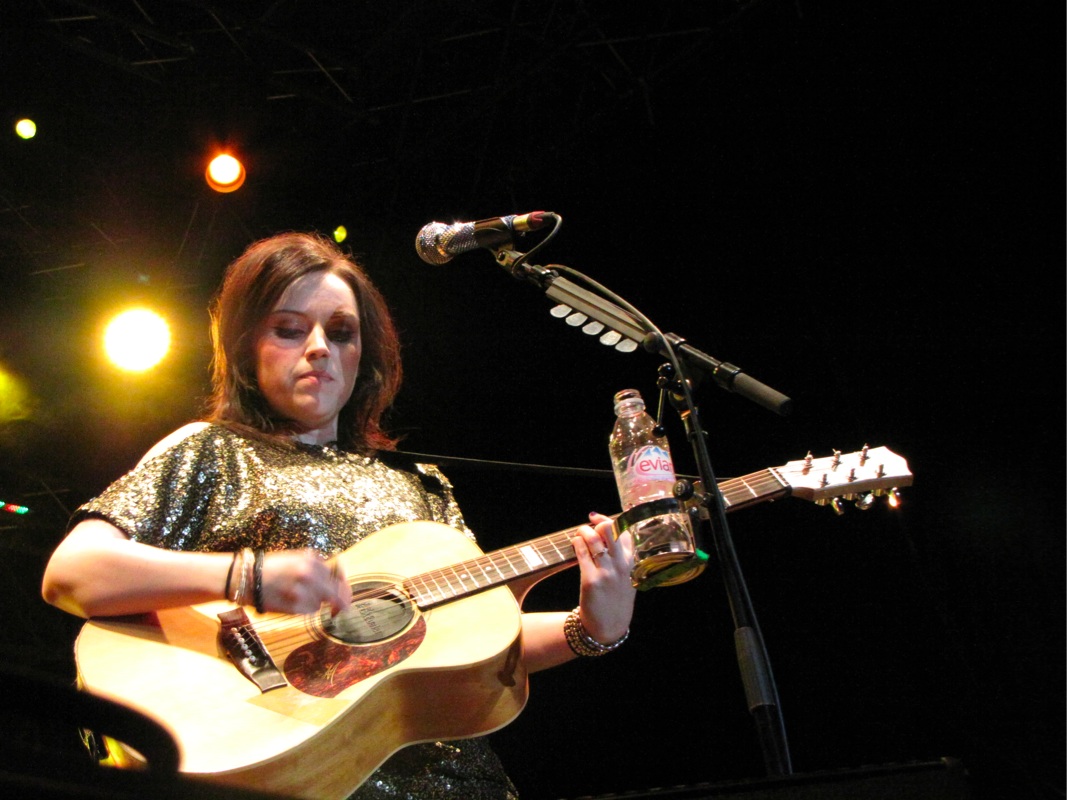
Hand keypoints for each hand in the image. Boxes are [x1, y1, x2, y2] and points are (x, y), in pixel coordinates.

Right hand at [259, 549, 350, 613]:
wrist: (248, 578)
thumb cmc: (274, 567)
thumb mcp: (298, 558)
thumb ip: (319, 567)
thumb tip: (339, 582)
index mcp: (312, 560)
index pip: (337, 577)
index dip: (343, 588)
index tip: (346, 596)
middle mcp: (310, 575)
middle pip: (335, 593)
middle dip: (339, 601)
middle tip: (343, 608)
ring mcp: (303, 592)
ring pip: (321, 603)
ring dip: (315, 602)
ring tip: (298, 595)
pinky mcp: (295, 607)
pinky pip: (309, 610)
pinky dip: (305, 608)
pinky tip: (292, 601)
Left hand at [572, 512, 635, 643]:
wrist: (608, 627)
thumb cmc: (616, 601)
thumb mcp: (627, 578)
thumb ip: (621, 559)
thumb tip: (606, 536)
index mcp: (631, 563)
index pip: (624, 532)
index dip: (609, 520)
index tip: (597, 517)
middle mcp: (620, 565)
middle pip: (610, 530)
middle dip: (597, 522)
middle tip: (588, 525)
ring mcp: (606, 572)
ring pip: (594, 539)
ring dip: (583, 531)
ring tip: (579, 533)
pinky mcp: (591, 580)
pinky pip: (582, 553)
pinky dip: (576, 544)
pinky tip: (574, 543)